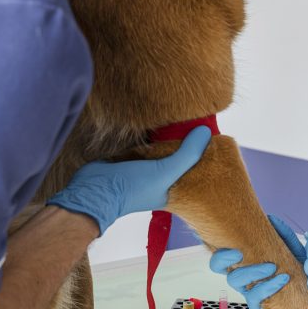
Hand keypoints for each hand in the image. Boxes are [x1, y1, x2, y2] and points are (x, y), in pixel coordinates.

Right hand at [47, 125, 210, 234]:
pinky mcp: (131, 156)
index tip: (214, 138)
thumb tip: (205, 132)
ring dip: (170, 137)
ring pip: (163, 149)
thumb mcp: (165, 172)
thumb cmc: (133, 188)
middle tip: (200, 122)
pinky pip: (147, 143)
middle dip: (187, 144)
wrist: (93, 190)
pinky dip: (153, 135)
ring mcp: (144, 167)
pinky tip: (162, 122)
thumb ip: (186, 155)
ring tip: (186, 118)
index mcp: (171, 188)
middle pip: (178, 157)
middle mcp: (160, 178)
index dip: (203, 156)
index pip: (193, 170)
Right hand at [208, 215, 304, 308]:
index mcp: (243, 260)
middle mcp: (241, 274)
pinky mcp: (258, 304)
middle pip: (217, 267)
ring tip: (272, 267)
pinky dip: (268, 287)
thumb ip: (282, 232)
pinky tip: (283, 279)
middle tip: (241, 253)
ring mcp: (247, 290)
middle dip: (226, 258)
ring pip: (235, 282)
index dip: (219, 252)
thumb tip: (270, 218)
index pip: (220, 255)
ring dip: (252, 272)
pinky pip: (254, 298)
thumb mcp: (291, 246)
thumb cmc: (296, 267)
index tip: (236, 249)